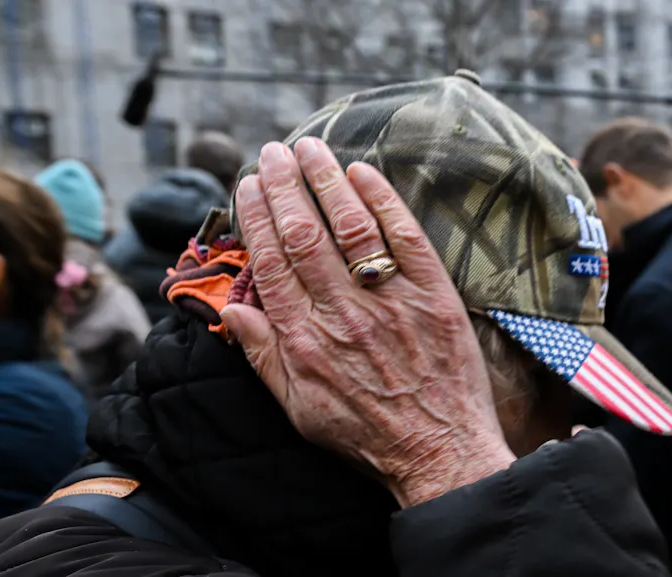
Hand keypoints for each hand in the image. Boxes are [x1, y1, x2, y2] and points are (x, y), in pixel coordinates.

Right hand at [220, 139, 515, 507]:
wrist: (440, 454)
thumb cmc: (366, 434)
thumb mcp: (299, 408)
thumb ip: (263, 356)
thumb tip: (230, 311)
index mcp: (304, 339)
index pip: (271, 261)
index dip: (257, 216)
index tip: (248, 185)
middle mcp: (343, 313)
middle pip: (304, 234)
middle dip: (284, 185)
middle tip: (272, 151)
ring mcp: (390, 301)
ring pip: (350, 226)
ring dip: (326, 181)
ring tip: (309, 147)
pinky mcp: (432, 296)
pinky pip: (404, 238)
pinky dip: (383, 202)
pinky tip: (364, 173)